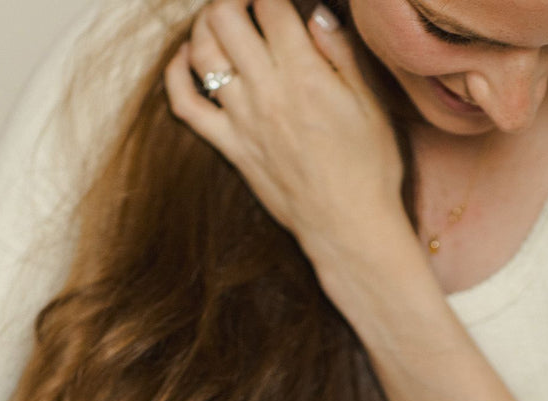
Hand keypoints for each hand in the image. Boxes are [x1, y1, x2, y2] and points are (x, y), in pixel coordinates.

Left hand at [164, 0, 406, 262]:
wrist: (349, 230)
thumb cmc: (370, 171)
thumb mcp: (371, 106)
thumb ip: (341, 54)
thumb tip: (316, 14)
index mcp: (305, 76)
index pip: (271, 5)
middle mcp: (266, 92)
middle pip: (225, 18)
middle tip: (248, 3)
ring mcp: (242, 121)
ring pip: (202, 52)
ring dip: (205, 25)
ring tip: (221, 20)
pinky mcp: (231, 148)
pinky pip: (186, 106)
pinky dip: (177, 75)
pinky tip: (186, 59)